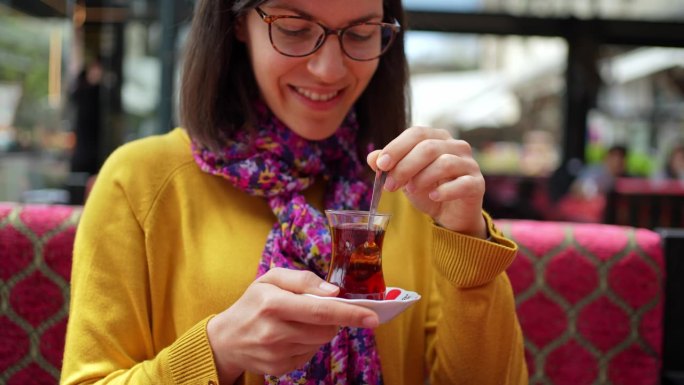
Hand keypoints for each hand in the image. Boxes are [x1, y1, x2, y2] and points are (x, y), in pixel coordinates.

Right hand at [207, 268, 378, 381]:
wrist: (225, 339)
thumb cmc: (252, 304)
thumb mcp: (270, 279)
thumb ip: (303, 279)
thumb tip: (333, 291)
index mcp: (273, 304)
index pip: (321, 310)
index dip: (349, 314)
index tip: (372, 317)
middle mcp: (274, 332)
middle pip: (325, 329)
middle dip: (332, 319)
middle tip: (319, 310)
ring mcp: (277, 354)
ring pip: (320, 342)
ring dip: (319, 331)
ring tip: (298, 322)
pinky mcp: (280, 369)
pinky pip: (309, 355)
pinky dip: (308, 344)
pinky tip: (291, 337)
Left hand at [367, 126, 486, 237]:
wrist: (449, 214)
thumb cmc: (427, 190)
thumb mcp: (404, 177)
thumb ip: (390, 166)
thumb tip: (372, 158)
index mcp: (438, 138)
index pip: (417, 133)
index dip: (397, 147)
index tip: (380, 165)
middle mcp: (457, 146)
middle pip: (428, 147)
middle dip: (404, 166)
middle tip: (389, 185)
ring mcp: (469, 164)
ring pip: (444, 163)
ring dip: (421, 178)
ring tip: (410, 190)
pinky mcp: (477, 184)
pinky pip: (462, 183)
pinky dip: (444, 190)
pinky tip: (433, 196)